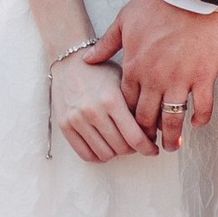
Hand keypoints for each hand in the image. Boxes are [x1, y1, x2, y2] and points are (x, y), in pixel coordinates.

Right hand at [51, 42, 152, 163]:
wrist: (69, 60)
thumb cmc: (100, 70)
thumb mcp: (122, 81)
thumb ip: (135, 105)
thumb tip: (153, 130)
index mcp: (111, 99)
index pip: (135, 137)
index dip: (147, 148)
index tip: (152, 149)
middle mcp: (93, 111)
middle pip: (121, 148)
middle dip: (133, 149)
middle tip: (137, 144)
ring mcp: (77, 119)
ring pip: (105, 154)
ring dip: (116, 153)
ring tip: (120, 143)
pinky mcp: (64, 125)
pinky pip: (85, 154)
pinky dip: (99, 156)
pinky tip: (105, 146)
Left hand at [91, 0, 217, 153]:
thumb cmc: (154, 5)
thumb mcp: (123, 21)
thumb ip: (106, 45)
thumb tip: (87, 59)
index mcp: (133, 67)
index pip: (126, 104)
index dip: (127, 120)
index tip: (130, 129)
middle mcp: (154, 79)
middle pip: (146, 117)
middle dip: (146, 135)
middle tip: (149, 146)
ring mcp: (179, 80)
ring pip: (172, 119)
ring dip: (171, 136)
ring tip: (171, 146)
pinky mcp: (202, 76)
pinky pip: (202, 106)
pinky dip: (200, 119)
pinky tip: (197, 123)